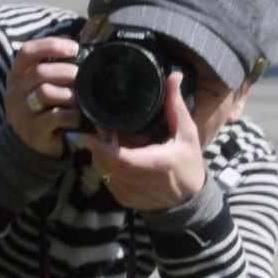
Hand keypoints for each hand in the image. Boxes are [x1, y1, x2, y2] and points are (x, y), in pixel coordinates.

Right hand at [3, 36, 81, 157]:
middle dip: (67, 72)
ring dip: (70, 94)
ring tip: (79, 100)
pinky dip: (72, 115)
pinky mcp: (32, 131)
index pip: (27, 51)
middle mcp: (14, 92)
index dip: (51, 45)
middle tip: (82, 78)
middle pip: (41, 73)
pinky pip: (56, 116)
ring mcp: (20, 113)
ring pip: (47, 93)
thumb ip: (52, 70)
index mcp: (15, 76)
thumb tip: (76, 49)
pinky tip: (77, 119)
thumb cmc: (43, 111)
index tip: (73, 48)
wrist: (32, 146)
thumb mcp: (40, 87)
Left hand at [70, 71, 207, 210]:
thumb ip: (176, 106)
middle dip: (98, 146)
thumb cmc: (189, 164)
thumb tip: (174, 76)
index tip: (88, 134)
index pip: (122, 158)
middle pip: (107, 163)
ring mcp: (131, 194)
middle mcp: (142, 182)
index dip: (101, 147)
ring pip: (104, 172)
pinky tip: (115, 159)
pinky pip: (108, 181)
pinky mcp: (125, 201)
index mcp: (157, 164)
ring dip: (101, 156)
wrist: (188, 201)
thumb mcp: (187, 134)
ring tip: (106, 141)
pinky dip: (107, 168)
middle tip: (99, 129)